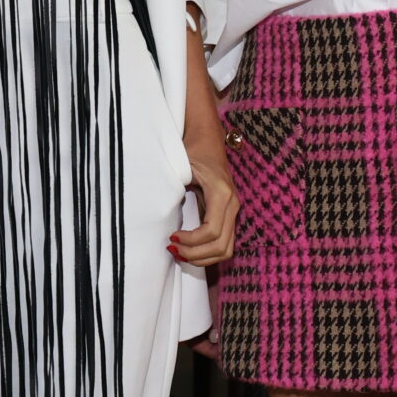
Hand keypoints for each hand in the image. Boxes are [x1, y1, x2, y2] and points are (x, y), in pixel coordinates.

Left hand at [172, 146, 237, 268]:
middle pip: (221, 247)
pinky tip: (188, 248)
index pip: (212, 231)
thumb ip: (175, 188)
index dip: (191, 241)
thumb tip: (163, 213)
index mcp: (221, 193)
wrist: (207, 138)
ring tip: (180, 252)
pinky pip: (224, 243)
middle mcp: (232, 204)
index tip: (171, 237)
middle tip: (173, 249)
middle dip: (195, 255)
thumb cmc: (192, 150)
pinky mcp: (228, 215)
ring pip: (226, 249)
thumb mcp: (182, 167)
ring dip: (202, 257)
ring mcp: (233, 211)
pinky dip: (207, 252)